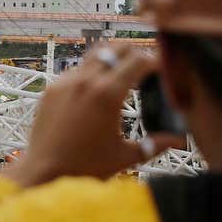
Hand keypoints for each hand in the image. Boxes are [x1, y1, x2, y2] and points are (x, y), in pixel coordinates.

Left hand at [6, 44, 183, 189]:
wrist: (43, 173)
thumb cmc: (84, 168)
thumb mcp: (125, 157)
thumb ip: (155, 144)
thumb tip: (179, 140)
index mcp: (107, 94)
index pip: (138, 60)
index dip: (154, 62)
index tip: (161, 70)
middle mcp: (86, 81)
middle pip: (117, 48)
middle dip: (134, 53)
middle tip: (144, 68)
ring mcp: (65, 82)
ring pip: (95, 55)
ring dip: (111, 60)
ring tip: (122, 76)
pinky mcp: (51, 89)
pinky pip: (76, 71)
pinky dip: (90, 73)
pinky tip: (96, 91)